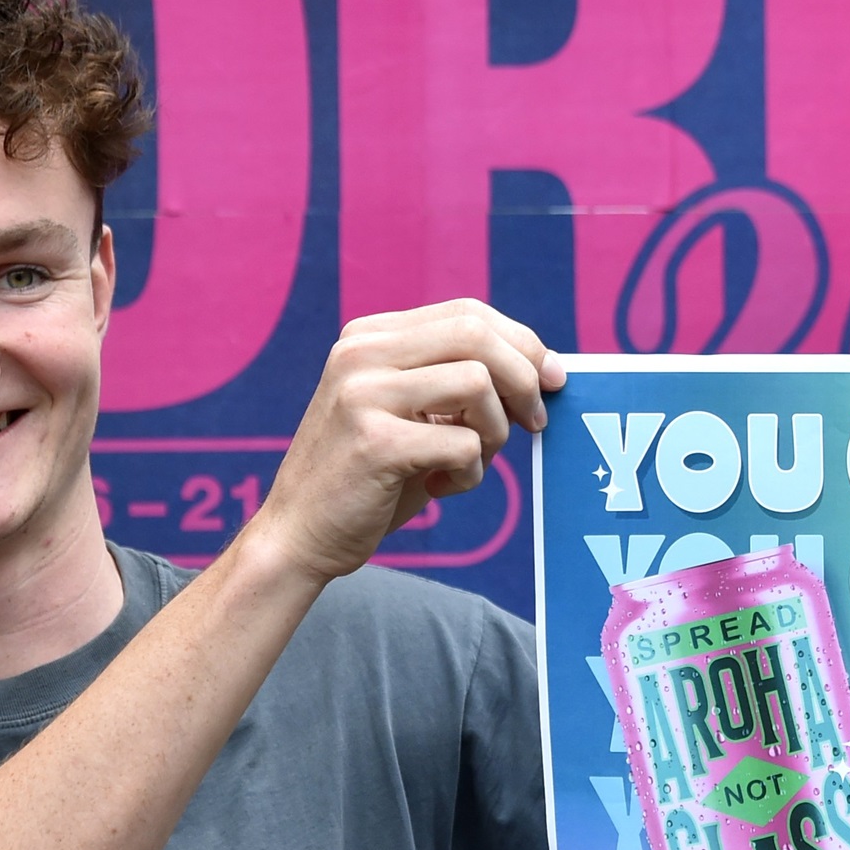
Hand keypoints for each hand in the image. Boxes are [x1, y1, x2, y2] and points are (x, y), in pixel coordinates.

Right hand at [251, 300, 565, 584]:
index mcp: (369, 337)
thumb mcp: (409, 413)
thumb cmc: (368, 478)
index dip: (522, 342)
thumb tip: (541, 369)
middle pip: (477, 334)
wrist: (299, 536)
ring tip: (469, 462)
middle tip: (534, 421)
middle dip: (524, 377)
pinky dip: (471, 473)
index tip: (551, 378)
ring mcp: (362, 394)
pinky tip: (440, 488)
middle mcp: (360, 354)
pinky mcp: (374, 442)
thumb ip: (455, 382)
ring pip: (477, 384)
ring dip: (495, 432)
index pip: (468, 313)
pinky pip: (463, 443)